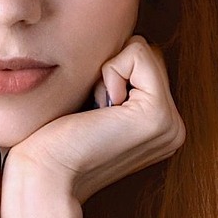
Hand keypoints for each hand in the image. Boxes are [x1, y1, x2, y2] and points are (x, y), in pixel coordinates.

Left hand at [4, 35, 185, 203]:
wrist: (43, 176)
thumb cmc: (53, 141)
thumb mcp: (94, 104)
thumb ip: (119, 80)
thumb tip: (125, 41)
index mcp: (162, 126)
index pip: (143, 63)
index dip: (109, 73)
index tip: (92, 112)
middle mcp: (174, 127)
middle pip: (147, 54)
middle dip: (111, 70)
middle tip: (92, 112)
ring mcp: (171, 124)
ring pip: (143, 51)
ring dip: (108, 73)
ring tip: (95, 113)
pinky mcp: (158, 115)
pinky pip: (138, 53)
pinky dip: (110, 72)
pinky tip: (99, 109)